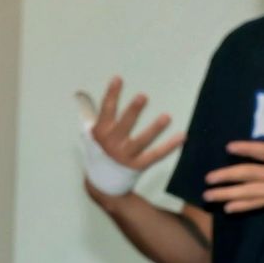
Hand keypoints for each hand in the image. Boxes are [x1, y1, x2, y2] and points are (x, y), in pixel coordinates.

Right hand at [80, 78, 183, 197]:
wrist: (103, 183)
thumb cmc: (99, 152)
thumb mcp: (91, 135)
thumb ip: (91, 115)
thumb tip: (81, 94)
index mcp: (100, 133)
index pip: (106, 110)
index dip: (112, 94)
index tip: (118, 79)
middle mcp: (111, 144)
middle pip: (124, 124)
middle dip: (133, 110)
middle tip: (143, 96)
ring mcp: (125, 156)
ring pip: (142, 141)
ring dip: (155, 129)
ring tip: (167, 116)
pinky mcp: (138, 166)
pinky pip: (155, 155)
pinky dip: (169, 146)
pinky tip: (182, 136)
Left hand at [204, 140, 263, 213]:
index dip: (249, 149)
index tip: (229, 147)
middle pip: (251, 174)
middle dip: (227, 176)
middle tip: (207, 178)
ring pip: (251, 192)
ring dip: (228, 194)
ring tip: (207, 196)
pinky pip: (260, 204)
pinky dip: (244, 206)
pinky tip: (227, 208)